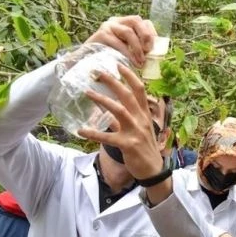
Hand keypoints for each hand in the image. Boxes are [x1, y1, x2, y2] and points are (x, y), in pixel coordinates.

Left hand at [78, 65, 163, 181]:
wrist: (154, 171)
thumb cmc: (146, 149)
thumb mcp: (140, 130)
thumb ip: (124, 120)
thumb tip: (107, 111)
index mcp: (145, 115)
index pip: (139, 90)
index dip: (129, 76)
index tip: (118, 65)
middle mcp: (142, 120)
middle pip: (127, 95)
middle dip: (112, 81)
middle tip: (96, 72)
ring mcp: (135, 132)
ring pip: (118, 110)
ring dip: (102, 100)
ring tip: (87, 92)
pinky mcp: (128, 145)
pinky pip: (108, 137)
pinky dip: (93, 133)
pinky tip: (81, 131)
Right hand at [83, 16, 156, 67]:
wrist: (87, 64)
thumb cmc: (110, 59)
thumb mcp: (126, 51)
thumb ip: (139, 49)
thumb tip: (156, 56)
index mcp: (124, 23)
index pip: (142, 21)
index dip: (151, 33)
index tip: (154, 48)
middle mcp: (116, 22)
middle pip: (136, 20)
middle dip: (146, 36)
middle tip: (148, 52)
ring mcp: (108, 27)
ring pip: (128, 31)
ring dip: (138, 48)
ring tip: (141, 61)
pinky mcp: (101, 35)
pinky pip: (118, 43)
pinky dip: (128, 54)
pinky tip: (134, 63)